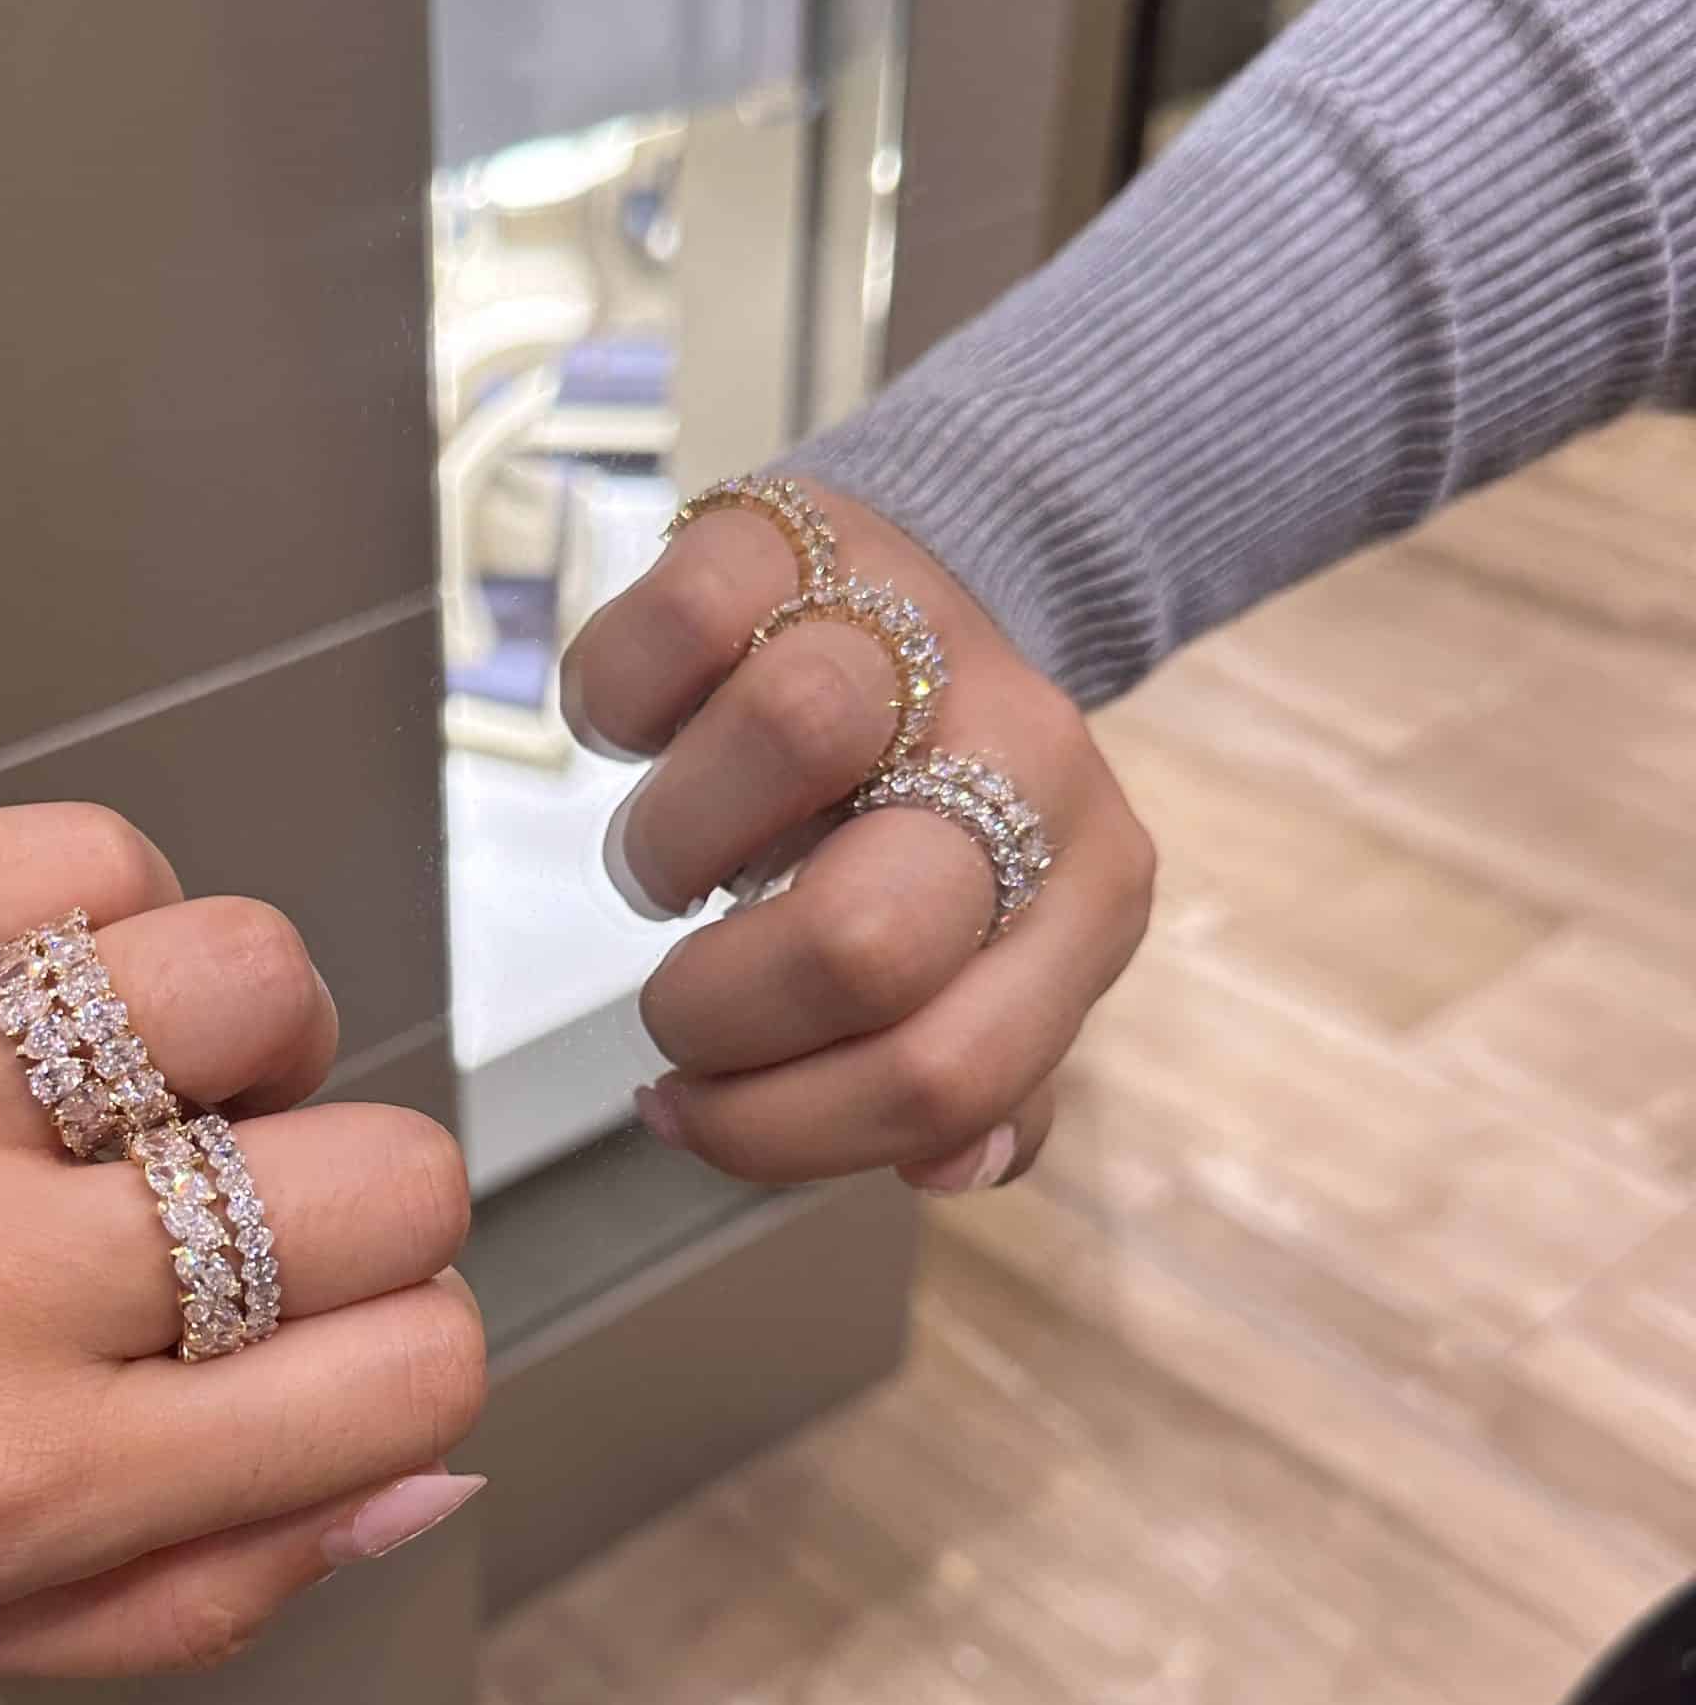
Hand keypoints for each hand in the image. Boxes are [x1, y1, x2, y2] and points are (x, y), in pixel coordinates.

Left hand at [0, 804, 484, 1676]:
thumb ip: (198, 1585)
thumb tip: (430, 1466)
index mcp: (21, 1480)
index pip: (407, 1368)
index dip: (414, 1339)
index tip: (336, 1325)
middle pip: (385, 1175)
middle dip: (367, 1195)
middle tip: (241, 1204)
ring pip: (255, 978)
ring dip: (250, 1034)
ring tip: (148, 1076)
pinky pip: (89, 859)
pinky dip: (109, 916)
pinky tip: (40, 992)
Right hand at [561, 477, 1155, 1188]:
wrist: (931, 591)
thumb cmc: (926, 824)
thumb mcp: (986, 963)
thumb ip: (975, 1085)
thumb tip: (947, 1171)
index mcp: (1085, 898)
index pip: (943, 1077)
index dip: (777, 1133)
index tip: (685, 1111)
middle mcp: (1027, 759)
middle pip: (864, 939)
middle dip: (720, 1011)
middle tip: (679, 1007)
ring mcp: (913, 629)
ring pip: (787, 738)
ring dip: (669, 851)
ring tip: (669, 869)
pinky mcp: (794, 532)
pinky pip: (672, 626)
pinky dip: (620, 708)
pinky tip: (646, 737)